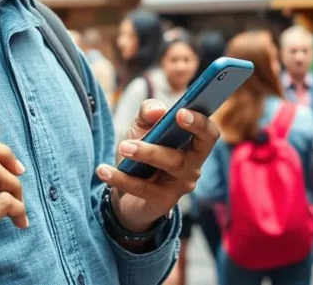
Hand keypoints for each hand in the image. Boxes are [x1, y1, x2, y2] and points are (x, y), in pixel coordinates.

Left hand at [96, 99, 220, 233]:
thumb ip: (148, 112)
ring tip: (124, 146)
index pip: (209, 133)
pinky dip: (121, 178)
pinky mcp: (163, 202)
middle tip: (174, 116)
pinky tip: (103, 170)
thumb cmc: (140, 156)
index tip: (182, 111)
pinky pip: (143, 188)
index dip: (201, 121)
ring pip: (171, 164)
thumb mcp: (142, 128)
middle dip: (189, 130)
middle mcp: (193, 166)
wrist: (125, 194)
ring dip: (147, 152)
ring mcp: (180, 186)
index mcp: (193, 146)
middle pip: (198, 148)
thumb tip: (157, 109)